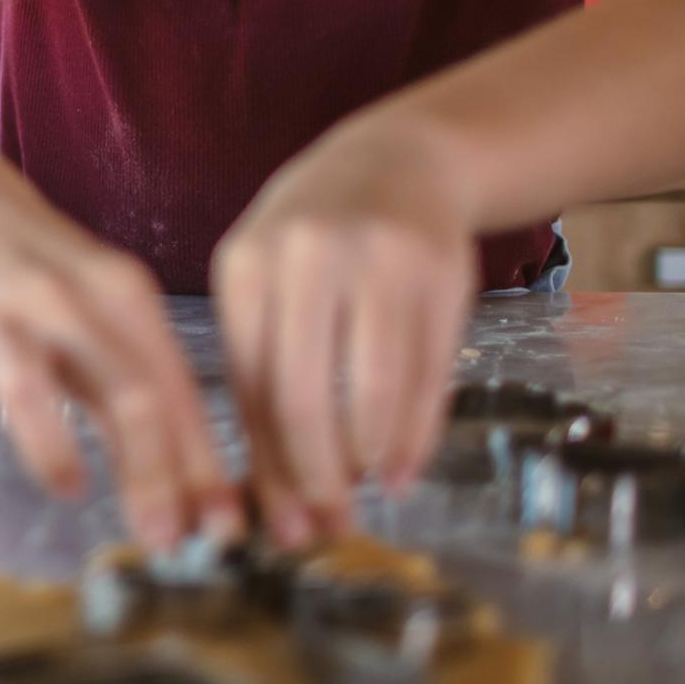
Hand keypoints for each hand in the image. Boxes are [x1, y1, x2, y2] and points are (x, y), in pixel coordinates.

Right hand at [0, 164, 241, 550]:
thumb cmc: (48, 281)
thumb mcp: (109, 321)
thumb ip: (147, 403)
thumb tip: (199, 506)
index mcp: (121, 294)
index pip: (173, 386)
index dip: (200, 463)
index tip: (223, 530)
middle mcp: (60, 296)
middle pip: (121, 383)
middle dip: (149, 467)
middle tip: (163, 539)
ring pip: (26, 375)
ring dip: (52, 438)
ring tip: (72, 488)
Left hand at [213, 117, 476, 547]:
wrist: (399, 159)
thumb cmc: (314, 240)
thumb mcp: (267, 278)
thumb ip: (262, 369)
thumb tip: (267, 493)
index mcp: (245, 263)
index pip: (247, 384)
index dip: (264, 463)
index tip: (277, 522)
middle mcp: (306, 256)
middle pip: (302, 395)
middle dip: (313, 475)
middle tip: (326, 523)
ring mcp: (378, 260)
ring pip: (371, 390)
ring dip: (369, 459)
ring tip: (368, 491)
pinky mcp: (440, 274)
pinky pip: (426, 376)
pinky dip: (414, 434)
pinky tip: (403, 465)